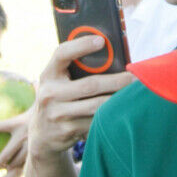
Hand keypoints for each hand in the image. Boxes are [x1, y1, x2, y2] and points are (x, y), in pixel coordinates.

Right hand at [29, 37, 134, 158]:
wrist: (41, 135)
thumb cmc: (58, 100)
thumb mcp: (58, 83)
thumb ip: (75, 70)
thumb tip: (112, 57)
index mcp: (48, 75)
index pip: (61, 54)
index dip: (81, 45)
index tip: (101, 41)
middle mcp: (49, 94)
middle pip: (90, 85)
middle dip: (117, 81)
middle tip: (135, 78)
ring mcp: (56, 114)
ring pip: (96, 106)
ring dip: (118, 100)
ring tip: (134, 95)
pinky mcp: (66, 131)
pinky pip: (95, 122)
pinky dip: (110, 117)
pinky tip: (121, 113)